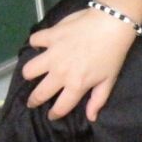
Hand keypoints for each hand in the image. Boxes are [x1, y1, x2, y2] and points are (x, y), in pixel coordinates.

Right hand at [21, 8, 136, 120]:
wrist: (111, 24)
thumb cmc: (113, 54)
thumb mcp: (109, 80)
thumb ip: (98, 100)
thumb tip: (90, 117)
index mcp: (76, 85)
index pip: (60, 107)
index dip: (55, 114)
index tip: (52, 115)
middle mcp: (60, 72)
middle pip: (39, 93)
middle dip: (34, 100)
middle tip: (33, 100)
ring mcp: (52, 54)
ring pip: (29, 70)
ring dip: (30, 73)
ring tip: (35, 73)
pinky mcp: (50, 36)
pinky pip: (35, 40)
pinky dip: (36, 42)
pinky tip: (42, 44)